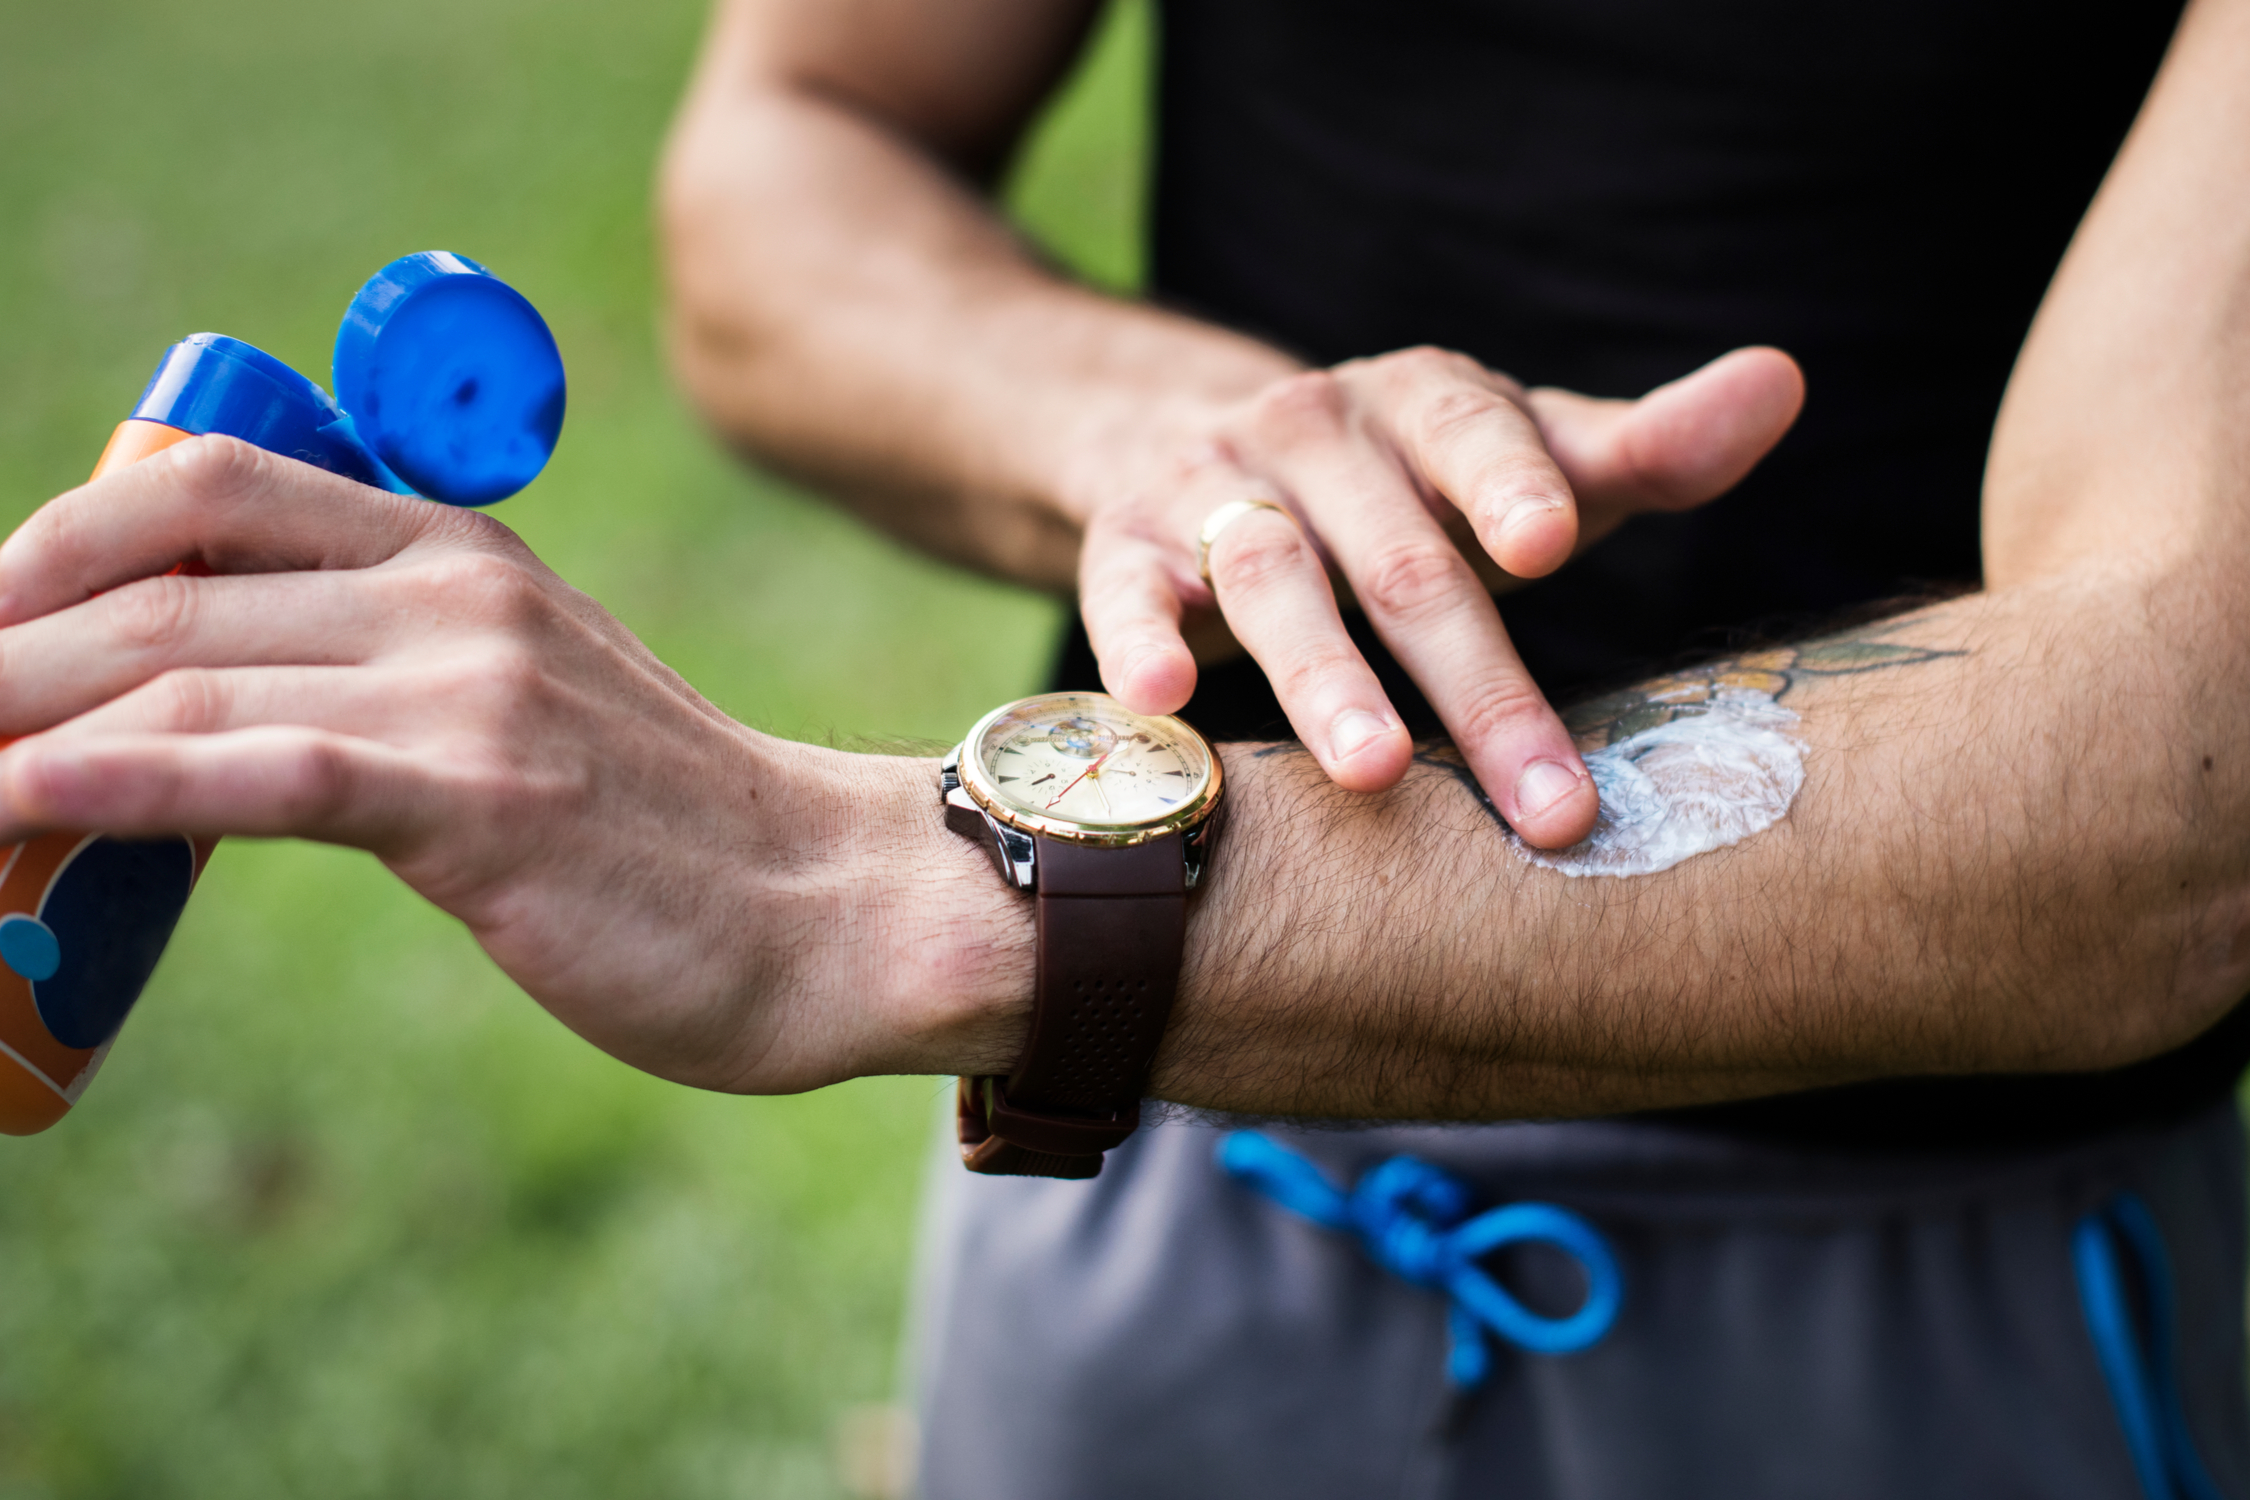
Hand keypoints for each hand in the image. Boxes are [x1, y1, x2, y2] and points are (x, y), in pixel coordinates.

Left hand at [0, 438, 1031, 1092]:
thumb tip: (208, 718)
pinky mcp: (483, 798)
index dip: (46, 544)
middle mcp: (453, 595)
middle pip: (159, 592)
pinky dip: (118, 781)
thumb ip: (387, 677)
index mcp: (458, 553)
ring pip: (184, 676)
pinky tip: (24, 802)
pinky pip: (263, 771)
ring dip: (14, 730)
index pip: (204, 490)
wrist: (830, 906)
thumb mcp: (524, 705)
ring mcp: (470, 689)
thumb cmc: (667, 830)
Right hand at [1073, 345, 1804, 846]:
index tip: (1549, 546)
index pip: (1472, 431)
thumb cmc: (1403, 482)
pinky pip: (1123, 591)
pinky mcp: (1124, 543)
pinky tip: (1163, 700)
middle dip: (1474, 681)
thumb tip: (1783, 382)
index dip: (1508, 484)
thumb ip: (1642, 447)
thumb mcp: (1518, 456)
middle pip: (1399, 557)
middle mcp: (1316, 431)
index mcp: (1424, 400)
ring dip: (1320, 677)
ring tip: (1371, 774)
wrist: (1180, 436)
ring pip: (1268, 577)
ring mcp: (1212, 484)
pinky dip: (1136, 640)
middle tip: (1544, 803)